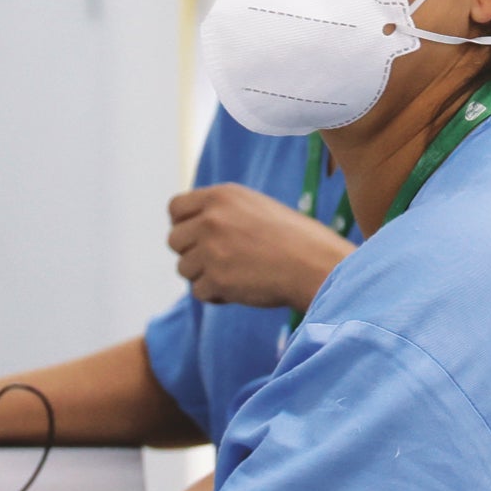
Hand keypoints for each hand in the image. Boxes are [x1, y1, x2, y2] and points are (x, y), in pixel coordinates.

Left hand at [166, 184, 352, 310]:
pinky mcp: (216, 279)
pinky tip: (239, 289)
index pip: (175, 208)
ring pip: (184, 268)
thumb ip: (222, 213)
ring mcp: (211, 249)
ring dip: (204, 275)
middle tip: (219, 261)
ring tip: (236, 275)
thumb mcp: (255, 208)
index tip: (197, 237)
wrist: (316, 265)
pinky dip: (215, 295)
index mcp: (221, 196)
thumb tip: (191, 228)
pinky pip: (198, 291)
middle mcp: (210, 219)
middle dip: (192, 253)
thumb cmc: (295, 239)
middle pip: (174, 240)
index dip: (183, 224)